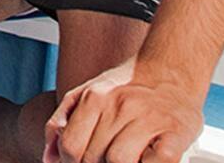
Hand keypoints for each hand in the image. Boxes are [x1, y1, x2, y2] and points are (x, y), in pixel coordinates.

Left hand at [45, 58, 203, 162]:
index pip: (70, 146)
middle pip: (92, 157)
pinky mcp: (175, 133)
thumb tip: (48, 158)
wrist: (172, 69)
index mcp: (95, 97)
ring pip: (118, 162)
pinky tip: (144, 159)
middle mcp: (120, 106)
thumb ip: (63, 121)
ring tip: (125, 159)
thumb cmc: (128, 87)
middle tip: (102, 160)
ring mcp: (149, 119)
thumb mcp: (88, 93)